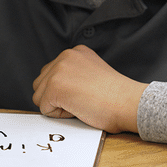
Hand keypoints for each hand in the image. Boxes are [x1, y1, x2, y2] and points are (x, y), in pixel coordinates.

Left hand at [32, 45, 147, 132]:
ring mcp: (58, 70)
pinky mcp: (54, 86)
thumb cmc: (116, 96)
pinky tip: (79, 108)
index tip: (85, 92)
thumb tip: (57, 87)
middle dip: (56, 97)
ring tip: (81, 102)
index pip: (52, 73)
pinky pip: (44, 108)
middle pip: (41, 83)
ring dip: (57, 105)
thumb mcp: (92, 72)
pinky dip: (59, 115)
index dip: (65, 90)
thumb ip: (74, 73)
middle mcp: (65, 56)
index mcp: (75, 52)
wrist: (127, 102)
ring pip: (39, 96)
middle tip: (83, 99)